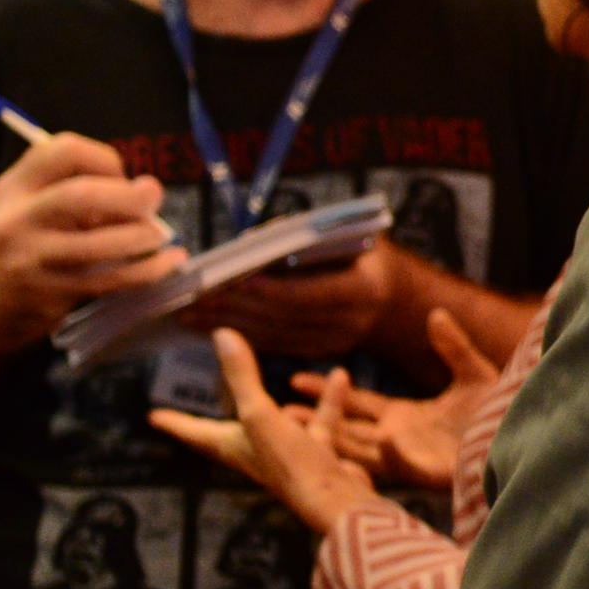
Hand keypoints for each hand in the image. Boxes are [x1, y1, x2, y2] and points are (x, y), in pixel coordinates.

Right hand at [0, 132, 183, 355]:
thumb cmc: (23, 245)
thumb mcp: (31, 206)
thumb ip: (76, 189)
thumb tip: (144, 191)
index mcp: (15, 186)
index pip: (64, 151)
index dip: (106, 159)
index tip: (122, 177)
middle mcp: (18, 218)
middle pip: (83, 195)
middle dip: (130, 197)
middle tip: (152, 200)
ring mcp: (33, 258)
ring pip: (101, 243)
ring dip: (143, 236)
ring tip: (157, 236)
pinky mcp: (52, 293)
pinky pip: (112, 280)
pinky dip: (151, 269)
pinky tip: (170, 261)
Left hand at [149, 327, 382, 536]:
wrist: (335, 499)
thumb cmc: (289, 462)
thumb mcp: (260, 414)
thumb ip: (242, 377)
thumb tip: (221, 335)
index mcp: (233, 446)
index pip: (194, 432)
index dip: (174, 422)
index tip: (153, 417)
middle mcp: (256, 452)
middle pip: (229, 433)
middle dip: (214, 422)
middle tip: (199, 412)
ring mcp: (288, 455)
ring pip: (279, 425)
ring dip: (283, 404)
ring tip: (289, 380)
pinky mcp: (318, 455)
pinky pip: (321, 422)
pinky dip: (328, 400)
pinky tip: (339, 378)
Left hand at [188, 234, 399, 360]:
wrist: (398, 301)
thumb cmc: (367, 256)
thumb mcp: (353, 236)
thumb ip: (311, 236)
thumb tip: (256, 240)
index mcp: (364, 290)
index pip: (313, 294)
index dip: (275, 289)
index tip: (239, 279)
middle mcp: (350, 322)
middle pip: (285, 317)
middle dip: (238, 307)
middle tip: (196, 298)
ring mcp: (335, 342)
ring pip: (274, 336)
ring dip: (229, 326)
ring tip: (190, 314)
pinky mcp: (319, 352)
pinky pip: (275, 345)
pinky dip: (241, 336)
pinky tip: (210, 328)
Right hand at [292, 309, 496, 487]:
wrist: (530, 437)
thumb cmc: (503, 414)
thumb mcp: (475, 373)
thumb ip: (453, 347)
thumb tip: (435, 316)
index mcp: (408, 417)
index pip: (357, 404)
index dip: (327, 392)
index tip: (293, 379)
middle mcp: (402, 439)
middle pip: (347, 430)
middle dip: (313, 421)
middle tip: (276, 411)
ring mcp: (414, 457)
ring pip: (363, 450)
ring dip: (337, 439)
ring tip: (304, 427)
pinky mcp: (433, 473)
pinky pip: (407, 464)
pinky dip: (395, 452)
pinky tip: (385, 436)